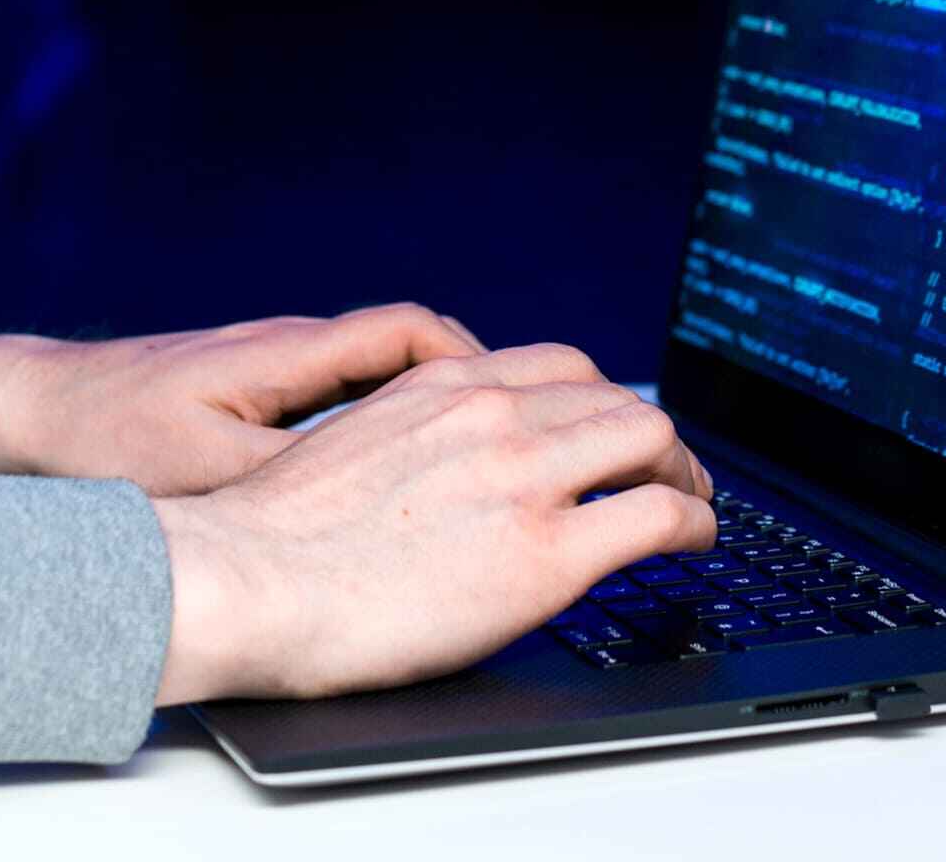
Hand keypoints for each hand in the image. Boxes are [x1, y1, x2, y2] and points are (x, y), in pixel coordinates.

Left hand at [0, 302, 484, 495]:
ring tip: (459, 464)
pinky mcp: (245, 397)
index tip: (506, 400)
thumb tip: (365, 497)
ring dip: (418, 409)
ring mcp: (268, 371)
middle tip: (504, 435)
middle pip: (404, 348)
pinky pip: (333, 400)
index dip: (469, 359)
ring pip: (370, 377)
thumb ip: (286, 474)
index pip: (409, 329)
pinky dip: (370, 428)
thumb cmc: (105, 435)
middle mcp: (288, 350)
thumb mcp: (201, 467)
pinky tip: (374, 483)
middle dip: (463, 384)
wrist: (30, 412)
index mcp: (289, 353)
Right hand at [152, 342, 716, 702]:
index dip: (602, 400)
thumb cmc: (275, 538)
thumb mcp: (353, 445)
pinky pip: (656, 516)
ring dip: (685, 472)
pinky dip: (694, 521)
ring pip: (650, 441)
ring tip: (693, 503)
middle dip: (653, 437)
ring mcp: (525, 477)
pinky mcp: (546, 553)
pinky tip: (697, 540)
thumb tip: (440, 470)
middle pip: (615, 399)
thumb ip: (413, 439)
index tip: (613, 431)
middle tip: (670, 472)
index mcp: (444, 388)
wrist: (248, 578)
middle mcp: (494, 414)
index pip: (559, 367)